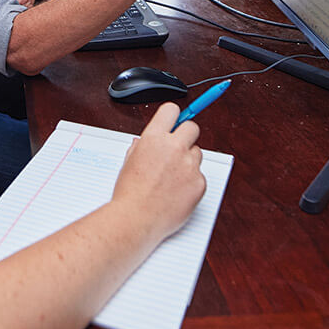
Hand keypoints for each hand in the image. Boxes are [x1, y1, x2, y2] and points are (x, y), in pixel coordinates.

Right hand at [111, 103, 205, 239]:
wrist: (136, 219)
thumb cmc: (129, 193)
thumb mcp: (128, 162)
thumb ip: (140, 148)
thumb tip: (143, 143)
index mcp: (154, 138)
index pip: (171, 110)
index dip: (173, 117)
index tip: (174, 122)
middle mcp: (174, 147)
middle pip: (192, 127)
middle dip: (186, 136)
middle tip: (178, 149)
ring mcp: (189, 165)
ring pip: (197, 153)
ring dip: (188, 161)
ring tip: (171, 178)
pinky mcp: (199, 183)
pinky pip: (199, 176)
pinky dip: (191, 183)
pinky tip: (176, 192)